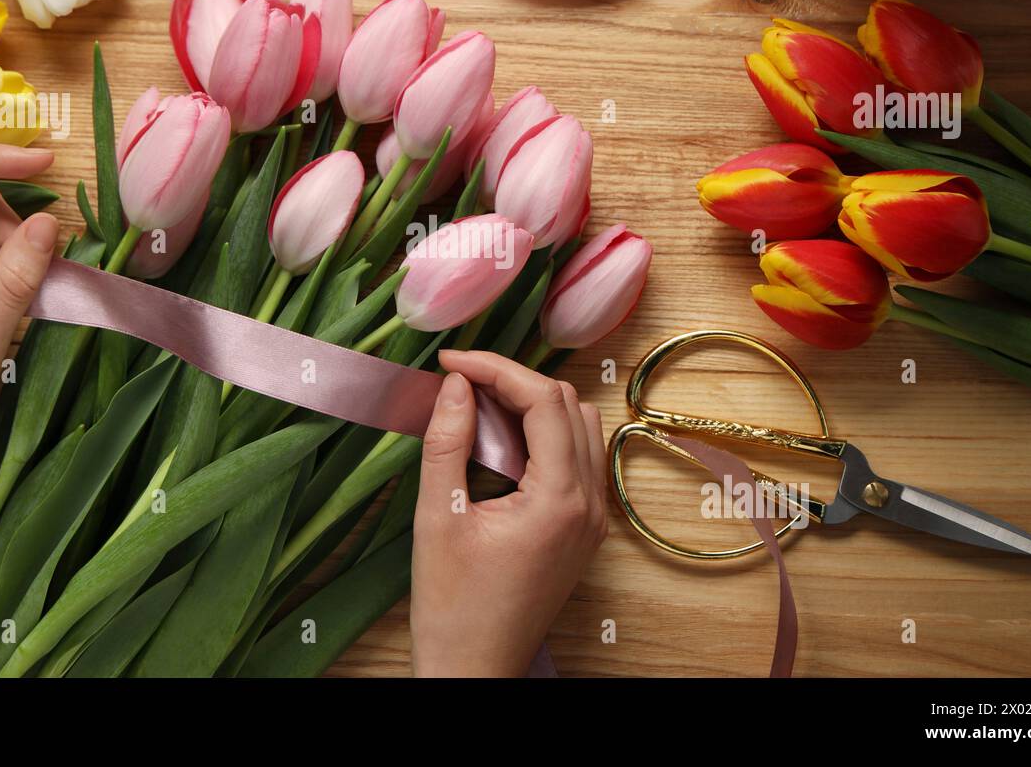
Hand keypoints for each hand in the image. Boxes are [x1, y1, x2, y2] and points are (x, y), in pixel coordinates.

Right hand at [409, 349, 607, 677]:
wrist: (474, 668)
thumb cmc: (451, 604)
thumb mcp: (437, 516)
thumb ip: (447, 441)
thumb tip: (455, 384)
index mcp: (559, 500)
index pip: (544, 400)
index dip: (496, 369)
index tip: (450, 362)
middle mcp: (589, 504)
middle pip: (569, 405)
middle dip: (515, 381)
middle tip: (460, 381)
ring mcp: (593, 518)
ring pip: (580, 427)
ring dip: (534, 404)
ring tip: (479, 404)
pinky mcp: (584, 529)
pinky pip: (578, 458)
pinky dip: (545, 434)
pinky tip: (503, 438)